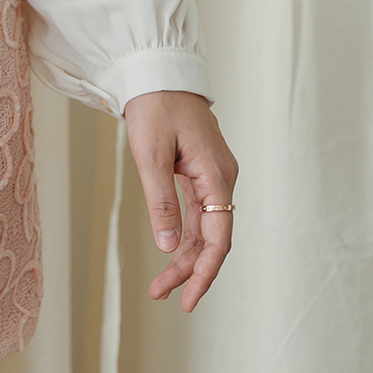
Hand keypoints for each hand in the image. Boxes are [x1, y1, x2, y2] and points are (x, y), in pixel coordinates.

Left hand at [122, 90, 237, 311]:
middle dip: (189, 270)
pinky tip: (169, 252)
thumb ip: (161, 201)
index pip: (219, 237)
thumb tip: (168, 245)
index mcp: (217, 175)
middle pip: (212, 238)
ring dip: (184, 257)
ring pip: (204, 228)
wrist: (157, 73)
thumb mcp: (151, 155)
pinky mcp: (200, 172)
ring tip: (160, 285)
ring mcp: (212, 176)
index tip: (188, 298)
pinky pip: (198, 212)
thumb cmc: (154, 108)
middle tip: (162, 295)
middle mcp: (221, 178)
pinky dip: (184, 235)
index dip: (205, 271)